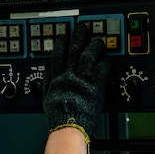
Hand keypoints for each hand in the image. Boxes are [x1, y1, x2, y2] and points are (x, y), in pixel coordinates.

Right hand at [42, 22, 110, 136]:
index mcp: (57, 78)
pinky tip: (107, 60)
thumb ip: (47, 83)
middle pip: (73, 50)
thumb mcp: (46, 97)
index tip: (64, 37)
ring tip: (98, 40)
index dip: (61, 44)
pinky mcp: (95, 85)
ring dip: (93, 46)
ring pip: (88, 55)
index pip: (58, 55)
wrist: (68, 125)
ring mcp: (83, 79)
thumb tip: (47, 72)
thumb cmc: (58, 116)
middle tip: (82, 28)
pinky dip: (105, 63)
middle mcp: (69, 75)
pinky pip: (102, 69)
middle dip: (78, 37)